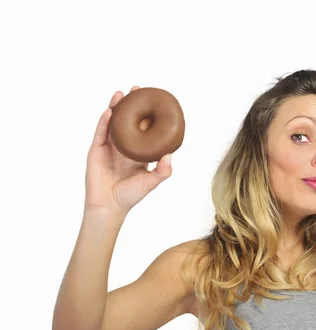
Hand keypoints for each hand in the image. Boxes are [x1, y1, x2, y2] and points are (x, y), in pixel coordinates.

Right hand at [84, 86, 172, 214]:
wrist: (109, 206)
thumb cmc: (131, 195)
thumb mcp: (151, 182)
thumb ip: (162, 170)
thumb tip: (170, 155)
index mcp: (138, 152)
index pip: (144, 130)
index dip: (147, 116)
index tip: (154, 101)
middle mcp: (124, 147)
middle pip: (127, 121)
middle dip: (132, 105)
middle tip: (138, 89)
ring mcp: (109, 147)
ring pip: (113, 123)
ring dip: (116, 107)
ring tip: (121, 93)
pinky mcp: (96, 150)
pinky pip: (101, 133)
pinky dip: (104, 122)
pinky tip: (109, 111)